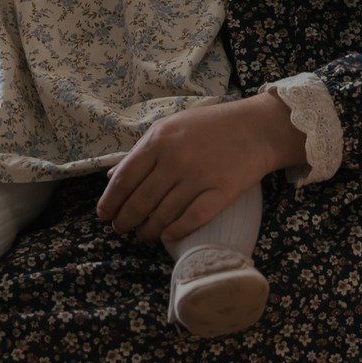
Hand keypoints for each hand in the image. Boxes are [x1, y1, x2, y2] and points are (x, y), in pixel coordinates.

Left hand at [96, 92, 305, 243]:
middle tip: (121, 229)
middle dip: (125, 220)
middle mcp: (176, 160)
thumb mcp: (170, 127)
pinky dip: (174, 232)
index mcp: (159, 140)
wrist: (257, 128)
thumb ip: (141, 151)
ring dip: (147, 230)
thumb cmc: (209, 126)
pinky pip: (191, 220)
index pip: (124, 179)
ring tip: (141, 235)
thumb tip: (112, 177)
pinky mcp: (221, 193)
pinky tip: (166, 236)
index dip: (110, 201)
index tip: (104, 215)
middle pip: (140, 201)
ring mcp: (199, 178)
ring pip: (163, 215)